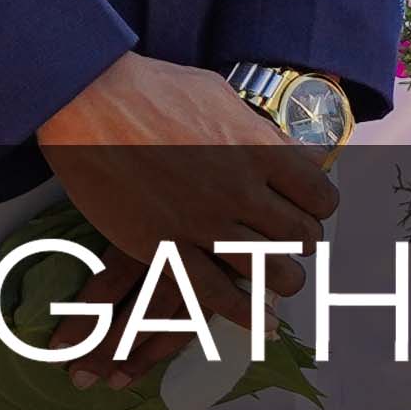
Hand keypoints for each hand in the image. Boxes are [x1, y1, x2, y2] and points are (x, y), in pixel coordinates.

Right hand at [34, 52, 337, 385]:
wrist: (90, 99)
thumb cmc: (153, 88)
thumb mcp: (219, 95)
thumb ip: (255, 130)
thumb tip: (285, 151)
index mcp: (258, 148)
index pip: (318, 196)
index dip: (319, 208)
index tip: (311, 211)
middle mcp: (240, 189)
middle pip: (298, 236)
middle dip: (303, 245)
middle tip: (294, 245)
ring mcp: (203, 222)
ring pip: (268, 271)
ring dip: (283, 280)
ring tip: (282, 279)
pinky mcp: (166, 247)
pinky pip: (217, 294)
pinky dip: (247, 314)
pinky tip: (260, 321)